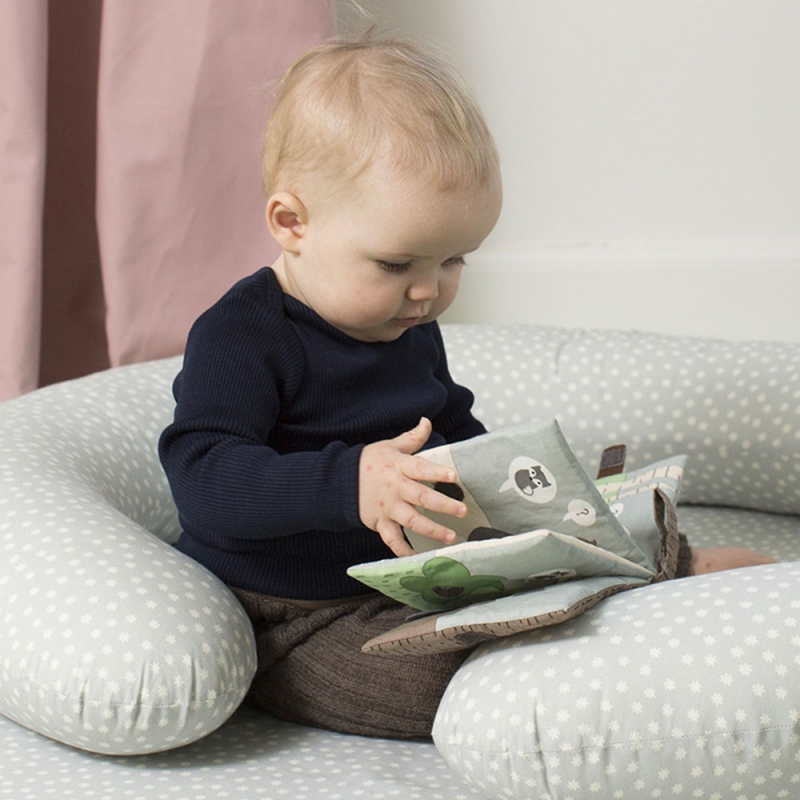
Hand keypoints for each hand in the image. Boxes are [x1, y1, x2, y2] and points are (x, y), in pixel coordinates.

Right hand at [359, 417, 466, 556]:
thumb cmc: (370, 462)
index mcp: (399, 467)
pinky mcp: (380, 522)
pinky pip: (392, 539)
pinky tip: (418, 558)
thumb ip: (412, 438)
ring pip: (411, 521)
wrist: (341, 481)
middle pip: (421, 497)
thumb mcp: (390, 446)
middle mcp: (395, 488)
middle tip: (462, 511)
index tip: (453, 475)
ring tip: (450, 537)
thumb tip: (427, 421)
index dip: (437, 472)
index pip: (420, 468)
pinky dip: (403, 550)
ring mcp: (388, 508)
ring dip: (431, 530)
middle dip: (443, 505)